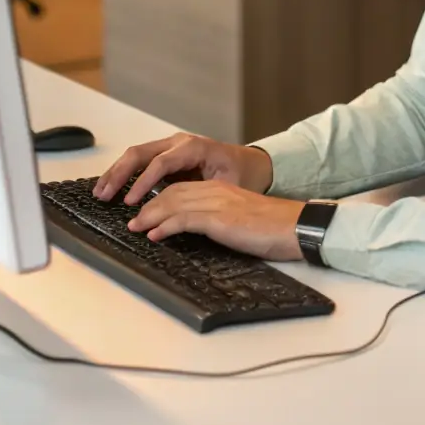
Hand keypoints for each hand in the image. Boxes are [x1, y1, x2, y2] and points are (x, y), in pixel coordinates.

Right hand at [93, 133, 273, 205]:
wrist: (251, 163)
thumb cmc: (241, 174)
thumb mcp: (228, 184)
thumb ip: (204, 193)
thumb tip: (182, 210)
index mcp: (193, 147)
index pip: (161, 163)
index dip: (143, 182)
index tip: (130, 202)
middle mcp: (178, 142)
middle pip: (141, 153)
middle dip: (120, 173)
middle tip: (104, 195)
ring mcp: (170, 147)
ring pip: (136, 154)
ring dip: (116, 172)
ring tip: (100, 191)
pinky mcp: (165, 155)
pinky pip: (140, 161)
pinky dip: (123, 172)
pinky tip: (111, 186)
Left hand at [126, 182, 305, 260]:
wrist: (293, 226)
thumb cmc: (271, 228)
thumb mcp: (239, 219)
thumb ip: (218, 219)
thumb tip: (197, 232)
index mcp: (220, 189)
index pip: (181, 188)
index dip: (159, 199)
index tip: (144, 211)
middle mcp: (215, 190)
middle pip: (172, 192)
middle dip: (147, 204)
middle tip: (131, 219)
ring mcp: (216, 202)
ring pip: (173, 202)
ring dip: (150, 216)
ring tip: (135, 227)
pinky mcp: (219, 218)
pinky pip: (184, 219)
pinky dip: (165, 226)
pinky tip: (154, 235)